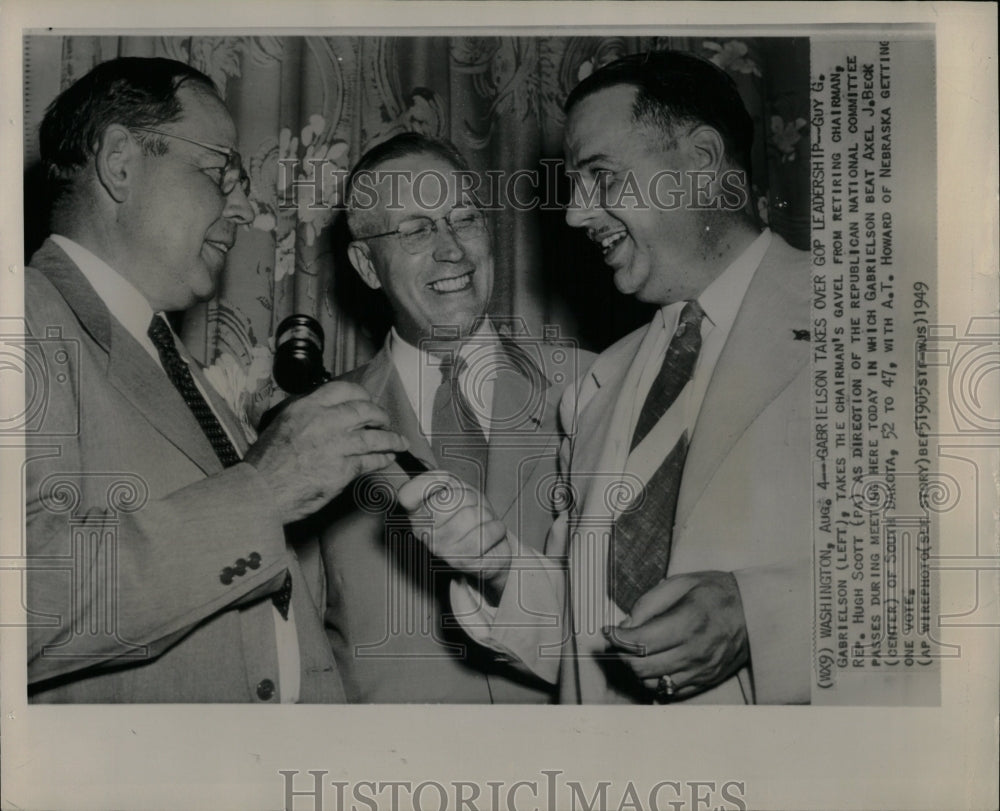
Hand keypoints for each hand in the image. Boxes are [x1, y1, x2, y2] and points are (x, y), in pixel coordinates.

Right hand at [245, 381, 406, 522]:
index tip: (366, 400)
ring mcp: (335, 445)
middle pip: (364, 410)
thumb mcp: (280, 426)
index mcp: (306, 408)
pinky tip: (387, 458)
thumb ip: (304, 417)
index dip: (361, 395)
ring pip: (373, 436)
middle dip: (380, 415)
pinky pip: (370, 460)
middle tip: (385, 420)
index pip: (343, 389)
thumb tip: (320, 415)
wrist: (260, 491)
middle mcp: (323, 422)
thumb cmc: (265, 464)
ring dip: (390, 439)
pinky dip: (382, 459)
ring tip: (399, 442)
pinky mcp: (342, 469)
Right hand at [397, 471, 510, 600]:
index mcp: (416, 514)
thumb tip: (436, 476)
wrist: (489, 543)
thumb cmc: (468, 511)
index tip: (443, 483)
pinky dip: (496, 528)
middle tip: (473, 507)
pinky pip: (485, 534)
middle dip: (471, 498)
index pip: (407, 495)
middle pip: (451, 498)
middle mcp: (423, 534)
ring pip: (471, 516)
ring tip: (483, 521)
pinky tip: (493, 532)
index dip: (426, 483)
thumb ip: (439, 479)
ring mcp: (442, 550)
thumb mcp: (453, 488)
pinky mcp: (464, 562)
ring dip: (486, 514)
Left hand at [603, 571, 748, 700]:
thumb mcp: (680, 583)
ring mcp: (701, 671)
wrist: (755, 613)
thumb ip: (649, 604)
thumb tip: (625, 626)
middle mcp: (695, 652)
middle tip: (621, 640)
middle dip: (623, 654)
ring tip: (639, 650)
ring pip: (652, 683)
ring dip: (638, 668)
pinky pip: (670, 691)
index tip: (608, 630)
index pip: (640, 642)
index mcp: (688, 623)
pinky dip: (656, 679)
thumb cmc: (715, 593)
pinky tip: (656, 661)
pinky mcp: (705, 681)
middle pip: (642, 667)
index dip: (617, 638)